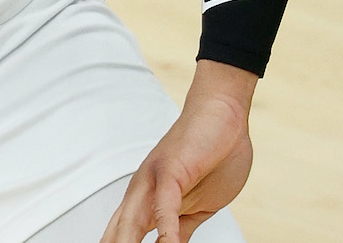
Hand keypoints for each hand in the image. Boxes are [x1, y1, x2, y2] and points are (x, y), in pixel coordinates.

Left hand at [103, 62, 256, 242]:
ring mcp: (153, 179)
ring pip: (132, 221)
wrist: (223, 113)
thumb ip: (180, 229)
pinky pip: (165, 203)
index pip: (122, 238)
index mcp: (146, 203)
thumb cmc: (212, 154)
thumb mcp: (197, 207)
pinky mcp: (170, 169)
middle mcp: (142, 192)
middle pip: (118, 234)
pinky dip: (165, 227)